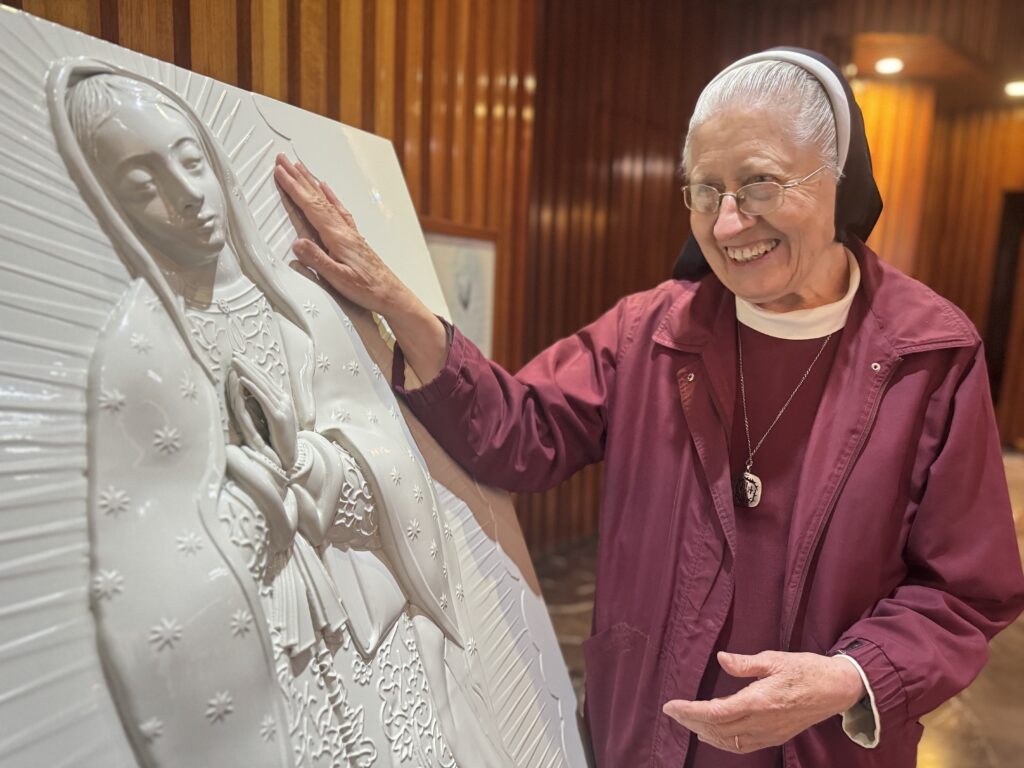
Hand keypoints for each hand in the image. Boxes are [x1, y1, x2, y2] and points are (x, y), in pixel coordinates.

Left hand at [225, 354, 297, 469]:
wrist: (290, 457)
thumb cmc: (279, 441)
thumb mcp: (271, 419)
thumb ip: (263, 406)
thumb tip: (249, 395)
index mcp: (283, 400)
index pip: (266, 380)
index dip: (253, 369)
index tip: (241, 360)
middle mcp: (284, 400)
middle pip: (264, 379)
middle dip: (248, 366)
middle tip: (235, 355)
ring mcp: (282, 408)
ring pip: (262, 386)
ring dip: (247, 373)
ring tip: (235, 363)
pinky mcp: (277, 417)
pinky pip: (262, 399)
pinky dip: (252, 388)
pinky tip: (241, 380)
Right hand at [273, 154, 412, 314]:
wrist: (390, 293)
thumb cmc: (368, 289)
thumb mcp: (338, 279)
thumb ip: (317, 260)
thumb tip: (297, 243)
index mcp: (338, 237)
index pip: (311, 206)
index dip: (294, 188)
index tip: (280, 173)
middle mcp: (344, 229)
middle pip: (317, 197)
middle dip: (298, 177)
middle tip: (283, 160)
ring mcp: (350, 231)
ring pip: (326, 199)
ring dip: (311, 182)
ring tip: (300, 168)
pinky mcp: (354, 236)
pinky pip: (338, 208)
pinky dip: (329, 195)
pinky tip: (326, 189)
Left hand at [662, 650, 864, 753]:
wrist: (836, 689)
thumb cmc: (806, 669)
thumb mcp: (774, 659)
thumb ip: (745, 663)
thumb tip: (721, 659)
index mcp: (759, 701)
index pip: (715, 712)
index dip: (690, 711)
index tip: (671, 706)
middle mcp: (762, 722)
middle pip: (717, 728)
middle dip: (691, 721)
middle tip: (673, 712)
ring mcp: (769, 733)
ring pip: (728, 741)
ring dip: (704, 733)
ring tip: (687, 721)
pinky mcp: (775, 737)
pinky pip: (743, 746)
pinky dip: (723, 742)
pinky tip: (713, 734)